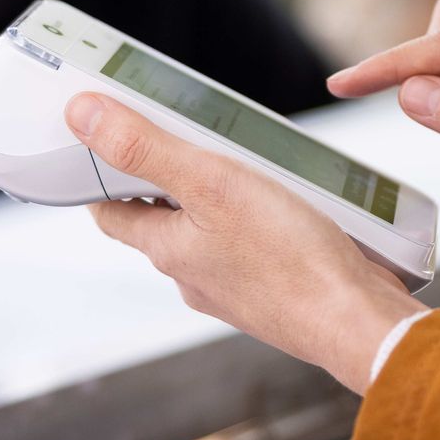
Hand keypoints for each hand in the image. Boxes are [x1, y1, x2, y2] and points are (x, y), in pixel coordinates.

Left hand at [65, 93, 426, 392]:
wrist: (357, 322)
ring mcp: (236, 288)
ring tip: (243, 161)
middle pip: (162, 221)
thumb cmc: (290, 258)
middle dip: (167, 179)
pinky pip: (252, 249)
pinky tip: (288, 203)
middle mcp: (195, 275)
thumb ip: (147, 149)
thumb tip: (81, 117)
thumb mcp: (212, 184)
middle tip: (182, 134)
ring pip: (210, 234)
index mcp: (168, 251)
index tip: (101, 144)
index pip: (112, 213)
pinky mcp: (275, 292)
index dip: (101, 177)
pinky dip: (257, 222)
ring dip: (217, 199)